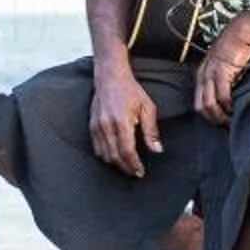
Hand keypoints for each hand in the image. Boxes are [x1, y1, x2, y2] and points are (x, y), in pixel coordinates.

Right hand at [88, 56, 161, 176]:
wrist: (110, 78)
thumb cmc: (130, 91)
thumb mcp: (147, 108)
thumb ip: (151, 131)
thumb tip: (157, 149)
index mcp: (122, 122)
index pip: (127, 151)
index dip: (134, 164)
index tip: (140, 172)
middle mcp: (107, 126)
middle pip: (115, 156)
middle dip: (125, 167)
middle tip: (135, 172)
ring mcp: (97, 126)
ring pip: (104, 154)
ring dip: (115, 163)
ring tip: (126, 165)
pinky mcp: (92, 126)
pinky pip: (96, 147)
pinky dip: (105, 155)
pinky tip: (114, 156)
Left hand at [193, 18, 249, 124]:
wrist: (242, 32)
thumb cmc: (236, 49)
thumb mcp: (225, 66)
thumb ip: (223, 80)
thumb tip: (228, 99)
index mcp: (201, 74)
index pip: (198, 102)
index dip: (208, 115)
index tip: (220, 121)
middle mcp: (203, 75)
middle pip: (201, 106)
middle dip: (212, 119)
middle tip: (225, 126)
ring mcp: (211, 73)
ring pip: (209, 103)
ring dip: (220, 115)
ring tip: (230, 121)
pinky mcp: (222, 71)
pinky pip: (222, 95)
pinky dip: (228, 105)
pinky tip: (234, 109)